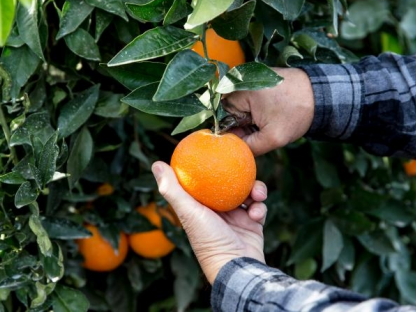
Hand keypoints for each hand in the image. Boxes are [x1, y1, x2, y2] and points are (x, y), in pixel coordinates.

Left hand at [152, 161, 266, 284]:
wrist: (237, 267)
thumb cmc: (209, 241)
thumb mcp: (188, 212)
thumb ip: (172, 189)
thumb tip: (156, 163)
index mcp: (199, 207)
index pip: (202, 180)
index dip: (206, 166)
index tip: (212, 149)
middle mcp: (217, 210)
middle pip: (228, 183)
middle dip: (237, 175)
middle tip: (243, 167)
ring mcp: (235, 216)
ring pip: (247, 192)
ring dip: (254, 189)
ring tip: (257, 194)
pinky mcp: (252, 223)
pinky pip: (259, 206)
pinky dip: (260, 207)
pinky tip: (257, 212)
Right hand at [223, 67, 314, 155]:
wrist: (320, 94)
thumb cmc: (297, 112)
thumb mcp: (273, 138)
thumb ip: (249, 148)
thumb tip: (232, 152)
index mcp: (238, 90)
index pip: (220, 119)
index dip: (231, 134)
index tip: (247, 140)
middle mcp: (237, 80)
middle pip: (226, 113)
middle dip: (240, 127)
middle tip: (260, 132)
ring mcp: (244, 78)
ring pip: (236, 109)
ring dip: (247, 121)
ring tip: (266, 122)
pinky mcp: (252, 80)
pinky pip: (244, 102)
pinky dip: (252, 112)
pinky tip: (267, 115)